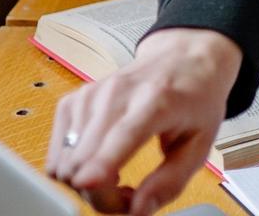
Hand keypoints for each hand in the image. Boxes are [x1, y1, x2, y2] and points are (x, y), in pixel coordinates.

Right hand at [45, 28, 241, 215]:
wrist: (182, 58)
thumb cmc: (195, 98)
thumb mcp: (201, 143)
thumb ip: (171, 181)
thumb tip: (137, 210)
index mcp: (157, 101)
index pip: (121, 135)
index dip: (100, 165)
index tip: (87, 184)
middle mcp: (116, 94)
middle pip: (84, 160)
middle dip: (100, 193)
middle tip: (127, 192)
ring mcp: (89, 96)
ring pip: (64, 161)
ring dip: (85, 182)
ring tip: (116, 174)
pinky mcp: (72, 101)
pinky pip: (57, 152)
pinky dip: (74, 166)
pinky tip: (99, 160)